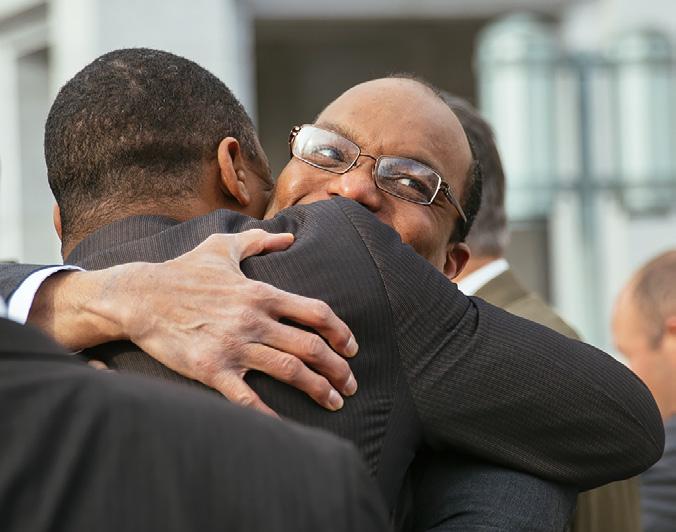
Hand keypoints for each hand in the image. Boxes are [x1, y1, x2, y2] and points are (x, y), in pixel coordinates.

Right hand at [105, 230, 358, 415]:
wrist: (140, 296)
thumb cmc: (183, 272)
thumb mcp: (222, 247)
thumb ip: (259, 241)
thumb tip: (289, 237)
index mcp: (261, 293)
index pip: (316, 313)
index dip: (341, 332)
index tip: (351, 348)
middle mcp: (254, 320)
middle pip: (311, 346)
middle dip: (338, 368)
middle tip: (350, 384)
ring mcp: (234, 345)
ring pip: (289, 370)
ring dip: (318, 388)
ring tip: (335, 402)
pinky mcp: (211, 368)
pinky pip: (246, 397)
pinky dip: (269, 414)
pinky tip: (287, 427)